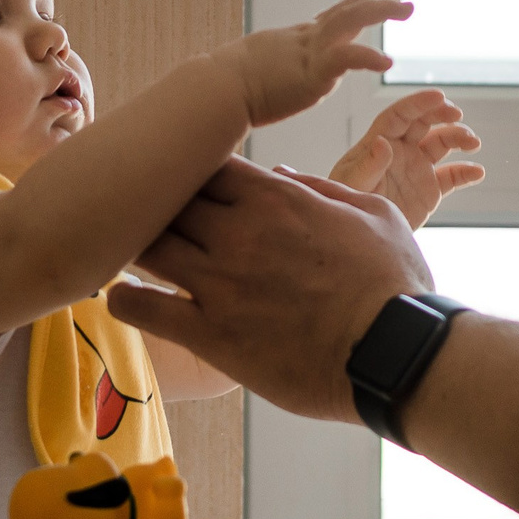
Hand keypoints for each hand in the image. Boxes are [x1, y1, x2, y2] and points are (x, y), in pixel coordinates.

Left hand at [108, 159, 431, 421]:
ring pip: (147, 248)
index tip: (193, 184)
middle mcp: (239, 233)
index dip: (195, 171)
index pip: (207, 163)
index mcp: (277, 199)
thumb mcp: (374, 213)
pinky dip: (125, 300)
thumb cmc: (393, 284)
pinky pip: (142, 309)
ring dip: (137, 247)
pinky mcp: (210, 336)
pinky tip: (123, 299)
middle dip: (161, 206)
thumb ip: (322, 188)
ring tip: (133, 254)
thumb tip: (281, 174)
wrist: (395, 355)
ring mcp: (220, 285)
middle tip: (154, 218)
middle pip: (168, 201)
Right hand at [212, 0, 411, 127]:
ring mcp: (309, 52)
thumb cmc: (232, 85)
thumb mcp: (267, 67)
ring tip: (408, 8)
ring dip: (381, 10)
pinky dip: (367, 56)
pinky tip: (387, 61)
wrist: (216, 91)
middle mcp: (309, 38)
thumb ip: (284, 65)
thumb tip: (286, 71)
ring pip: (351, 19)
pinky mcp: (308, 73)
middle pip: (352, 6)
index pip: (341, 11)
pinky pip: (343, 58)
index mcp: (303, 38)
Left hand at [328, 88, 482, 227]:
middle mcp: (401, 151)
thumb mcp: (353, 186)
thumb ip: (368, 165)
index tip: (439, 96)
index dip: (418, 103)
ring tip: (473, 143)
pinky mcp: (430, 190)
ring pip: (442, 144)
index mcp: (379, 143)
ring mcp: (417, 168)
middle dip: (442, 114)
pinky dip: (466, 172)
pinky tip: (477, 172)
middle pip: (424, 122)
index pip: (399, 115)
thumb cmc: (347, 208)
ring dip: (459, 138)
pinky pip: (452, 176)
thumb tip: (382, 142)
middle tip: (458, 115)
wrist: (361, 238)